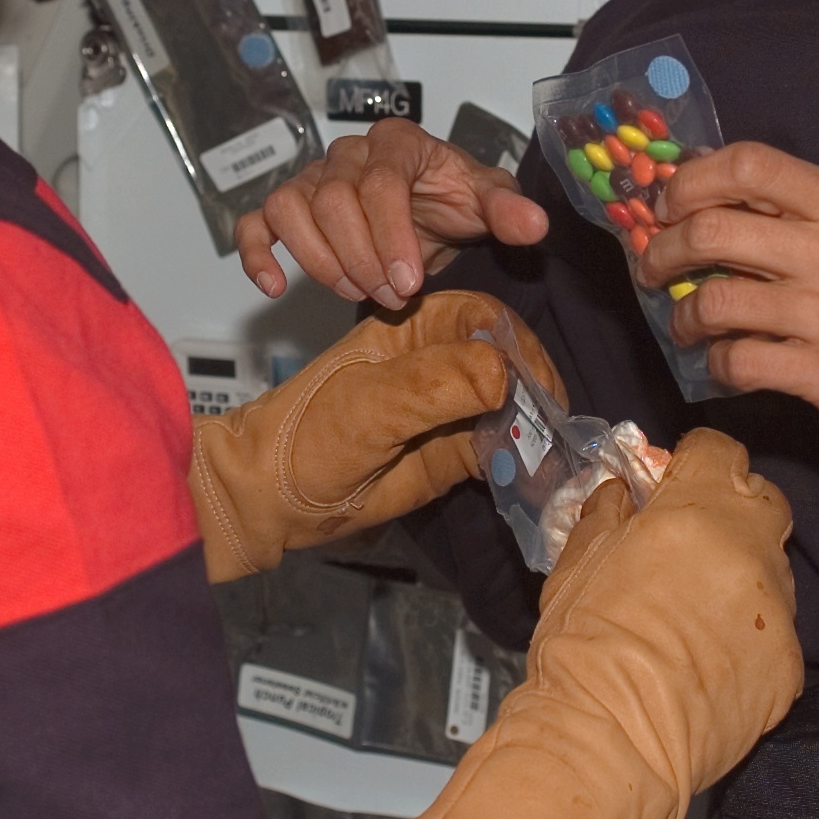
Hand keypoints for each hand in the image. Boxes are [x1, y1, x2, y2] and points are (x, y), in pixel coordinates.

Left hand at [188, 291, 559, 581]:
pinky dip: (520, 460)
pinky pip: (500, 449)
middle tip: (547, 424)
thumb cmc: (307, 437)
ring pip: (510, 404)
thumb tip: (505, 373)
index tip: (534, 383)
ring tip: (546, 452)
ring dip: (533, 425)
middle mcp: (439, 362)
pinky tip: (531, 474)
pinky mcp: (454, 453)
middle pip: (508, 358)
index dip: (515, 343)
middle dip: (533, 386)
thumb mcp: (369, 405)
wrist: (272, 501)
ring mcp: (449, 409)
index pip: (484, 317)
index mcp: (413, 328)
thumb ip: (434, 384)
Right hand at [235, 117, 549, 308]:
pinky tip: (273, 285)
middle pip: (332, 199)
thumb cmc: (454, 201)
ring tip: (358, 291)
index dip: (390, 234)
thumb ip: (507, 209)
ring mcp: (313, 179)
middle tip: (394, 294)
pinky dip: (257, 252)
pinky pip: (256, 222)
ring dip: (320, 260)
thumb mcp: (487, 201)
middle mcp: (348, 154)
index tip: (409, 281)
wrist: (431, 212)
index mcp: (398, 143)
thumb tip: (534, 223)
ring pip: (290, 207)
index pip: (380, 182)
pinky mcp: (290, 208)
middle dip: (362, 257)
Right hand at [377, 427, 801, 818]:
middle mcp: (750, 553)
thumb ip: (605, 517)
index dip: (695, 461)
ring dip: (743, 577)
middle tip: (695, 539)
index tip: (676, 479)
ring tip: (697, 614)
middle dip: (734, 509)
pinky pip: (777, 636)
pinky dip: (750, 640)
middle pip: (764, 501)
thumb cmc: (581, 651)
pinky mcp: (790, 669)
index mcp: (694, 514)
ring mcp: (777, 614)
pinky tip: (711, 663)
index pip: (719, 452)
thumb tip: (620, 493)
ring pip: (775, 571)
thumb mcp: (574, 567)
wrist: (608, 743)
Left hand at [640, 141, 818, 462]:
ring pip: (716, 302)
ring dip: (682, 316)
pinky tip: (723, 363)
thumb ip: (802, 210)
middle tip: (652, 268)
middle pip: (714, 230)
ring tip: (685, 324)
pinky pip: (740, 362)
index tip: (667, 205)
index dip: (690, 180)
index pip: (749, 164)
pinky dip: (717, 363)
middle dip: (662, 250)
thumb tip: (707, 194)